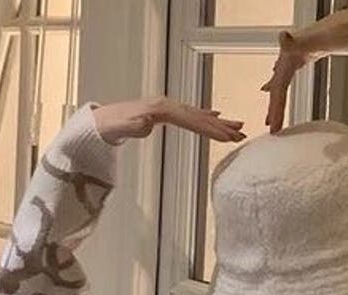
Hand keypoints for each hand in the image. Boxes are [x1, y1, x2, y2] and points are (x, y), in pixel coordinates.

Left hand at [93, 98, 245, 144]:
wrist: (105, 119)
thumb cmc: (113, 124)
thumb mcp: (122, 127)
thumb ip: (134, 126)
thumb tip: (146, 124)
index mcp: (162, 109)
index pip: (191, 120)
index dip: (209, 129)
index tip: (225, 137)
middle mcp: (169, 105)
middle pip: (200, 116)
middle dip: (222, 126)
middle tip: (241, 134)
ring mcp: (170, 107)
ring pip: (199, 115)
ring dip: (220, 122)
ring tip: (239, 127)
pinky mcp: (169, 112)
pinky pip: (193, 115)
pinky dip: (208, 117)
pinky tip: (218, 118)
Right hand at [261, 8, 347, 132]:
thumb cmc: (342, 31)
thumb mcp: (320, 38)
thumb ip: (300, 40)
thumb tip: (282, 37)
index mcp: (291, 52)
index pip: (280, 85)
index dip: (275, 106)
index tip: (273, 125)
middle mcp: (290, 52)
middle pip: (279, 85)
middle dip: (274, 107)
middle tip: (271, 127)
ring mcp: (297, 53)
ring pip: (282, 81)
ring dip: (276, 98)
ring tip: (270, 115)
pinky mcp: (305, 54)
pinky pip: (289, 74)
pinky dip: (282, 84)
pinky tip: (280, 87)